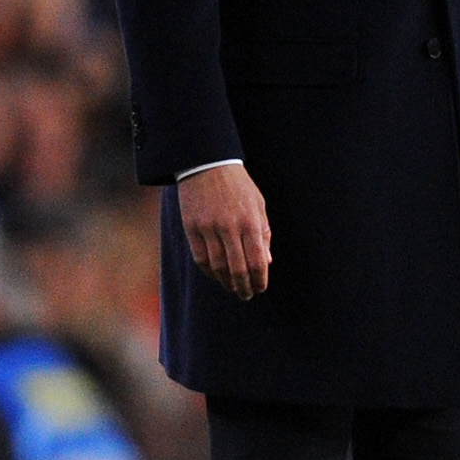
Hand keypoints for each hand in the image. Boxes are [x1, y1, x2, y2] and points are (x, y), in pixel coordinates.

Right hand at [176, 164, 271, 299]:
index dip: (260, 279)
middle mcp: (230, 227)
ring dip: (226, 282)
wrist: (207, 164)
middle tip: (246, 295)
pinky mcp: (192, 228)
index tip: (260, 288)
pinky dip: (209, 271)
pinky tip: (216, 275)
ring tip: (232, 289)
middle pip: (238, 269)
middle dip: (244, 287)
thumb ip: (263, 233)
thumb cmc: (238, 185)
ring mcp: (209, 228)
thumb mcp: (258, 204)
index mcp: (250, 221)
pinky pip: (200, 258)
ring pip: (218, 266)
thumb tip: (267, 262)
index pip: (258, 261)